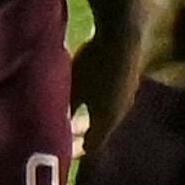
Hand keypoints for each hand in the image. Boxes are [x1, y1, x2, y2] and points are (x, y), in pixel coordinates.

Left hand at [68, 22, 141, 165]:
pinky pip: (110, 98)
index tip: (58, 150)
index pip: (91, 147)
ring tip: (70, 111)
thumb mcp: (74, 88)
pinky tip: (86, 89)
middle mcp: (121, 112)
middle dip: (79, 132)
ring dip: (88, 115)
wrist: (123, 33)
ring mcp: (127, 95)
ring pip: (105, 113)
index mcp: (108, 121)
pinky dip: (96, 101)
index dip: (74, 151)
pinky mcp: (128, 79)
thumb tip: (56, 126)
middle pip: (100, 130)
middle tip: (61, 131)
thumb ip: (65, 110)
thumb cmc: (94, 63)